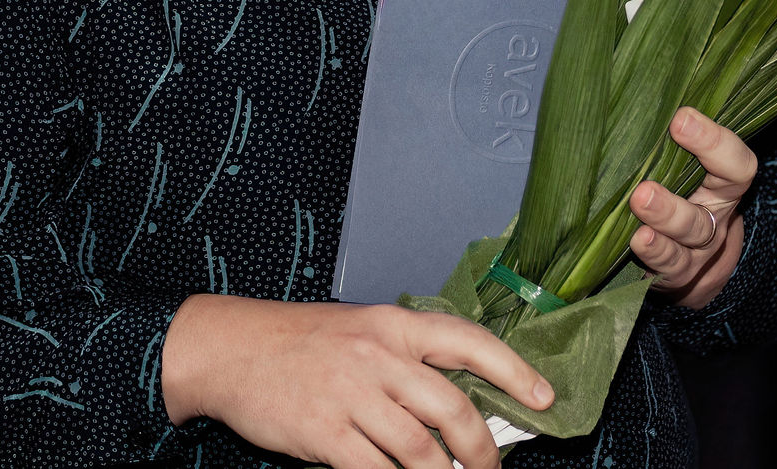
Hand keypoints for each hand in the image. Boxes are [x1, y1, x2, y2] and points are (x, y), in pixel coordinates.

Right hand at [161, 294, 552, 468]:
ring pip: (419, 451)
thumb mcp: (361, 332)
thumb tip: (459, 403)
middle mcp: (378, 356)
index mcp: (394, 325)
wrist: (232, 349)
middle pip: (452, 409)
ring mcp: (351, 395)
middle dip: (481, 451)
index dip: (514, 371)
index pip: (469, 341)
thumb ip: (407, 361)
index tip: (544, 398)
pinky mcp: (324, 433)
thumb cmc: (302, 341)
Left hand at [628, 106, 755, 307]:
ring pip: (685, 243)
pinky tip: (635, 241)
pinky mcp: (675, 275)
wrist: (691, 257)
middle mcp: (713, 221)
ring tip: (637, 211)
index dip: (712, 142)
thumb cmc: (679, 190)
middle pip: (702, 216)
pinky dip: (652, 254)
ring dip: (660, 227)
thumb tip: (635, 92)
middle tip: (642, 189)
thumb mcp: (685, 166)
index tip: (680, 118)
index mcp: (723, 187)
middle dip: (673, 202)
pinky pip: (666, 268)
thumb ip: (671, 141)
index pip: (735, 165)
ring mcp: (696, 253)